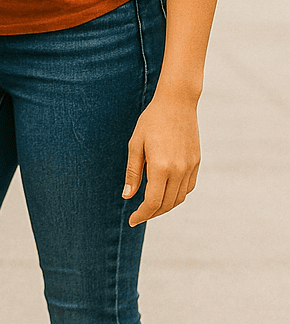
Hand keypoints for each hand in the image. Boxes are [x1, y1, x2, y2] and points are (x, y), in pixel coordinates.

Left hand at [123, 94, 200, 226]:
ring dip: (165, 206)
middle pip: (167, 204)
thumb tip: (128, 196)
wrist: (177, 103)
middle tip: (139, 215)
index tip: (132, 220)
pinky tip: (165, 192)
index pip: (153, 202)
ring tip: (150, 206)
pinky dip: (177, 195)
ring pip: (179, 198)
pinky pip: (187, 187)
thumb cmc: (151, 121)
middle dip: (152, 213)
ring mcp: (190, 167)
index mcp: (161, 167)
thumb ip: (133, 172)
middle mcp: (179, 170)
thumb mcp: (135, 144)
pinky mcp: (196, 163)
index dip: (142, 214)